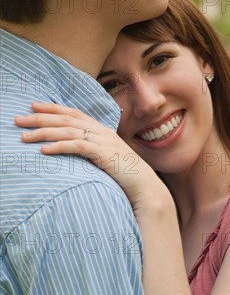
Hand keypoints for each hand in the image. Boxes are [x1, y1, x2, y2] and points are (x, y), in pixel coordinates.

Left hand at [15, 103, 169, 214]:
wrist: (146, 188)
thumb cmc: (127, 177)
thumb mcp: (109, 160)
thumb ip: (95, 152)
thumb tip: (79, 152)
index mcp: (102, 131)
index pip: (73, 113)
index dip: (52, 108)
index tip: (33, 106)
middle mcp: (102, 132)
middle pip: (66, 118)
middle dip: (40, 117)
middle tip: (18, 119)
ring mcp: (103, 141)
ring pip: (67, 130)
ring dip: (43, 132)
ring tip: (25, 137)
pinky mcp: (103, 154)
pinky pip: (77, 146)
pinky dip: (59, 146)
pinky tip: (44, 150)